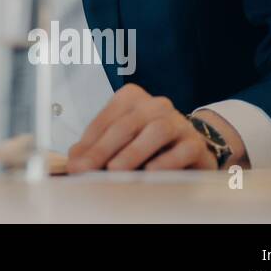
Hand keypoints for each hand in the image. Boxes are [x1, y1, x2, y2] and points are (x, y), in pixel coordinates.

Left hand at [67, 84, 222, 171]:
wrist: (191, 147)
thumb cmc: (148, 143)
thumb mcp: (120, 141)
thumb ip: (97, 147)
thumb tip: (75, 160)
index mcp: (131, 98)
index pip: (106, 120)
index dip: (88, 143)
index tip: (75, 164)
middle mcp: (155, 104)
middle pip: (126, 125)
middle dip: (103, 149)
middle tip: (88, 170)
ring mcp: (178, 121)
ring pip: (156, 131)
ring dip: (133, 152)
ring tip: (115, 171)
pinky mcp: (195, 142)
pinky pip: (182, 149)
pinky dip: (165, 161)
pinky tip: (150, 172)